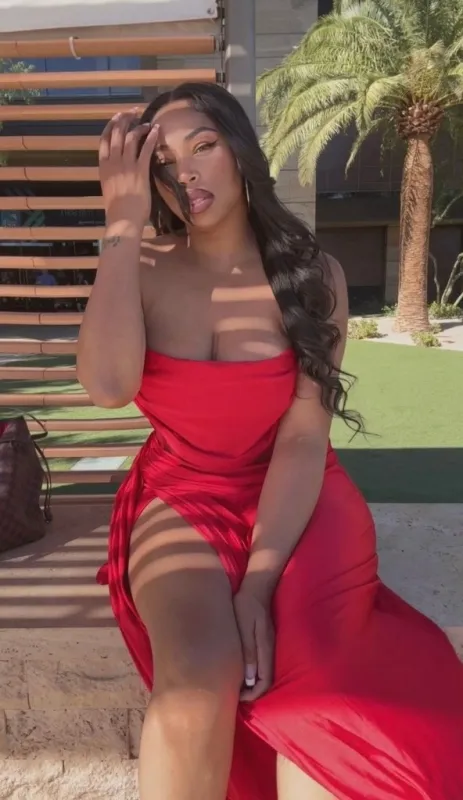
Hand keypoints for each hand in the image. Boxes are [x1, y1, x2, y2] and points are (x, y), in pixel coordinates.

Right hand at [99, 108, 158, 228]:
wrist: (123, 219)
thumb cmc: (118, 208)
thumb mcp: (109, 186)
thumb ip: (112, 173)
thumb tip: (119, 166)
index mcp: (103, 166)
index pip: (104, 138)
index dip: (111, 124)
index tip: (118, 117)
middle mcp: (112, 162)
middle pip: (116, 133)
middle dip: (125, 119)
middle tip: (133, 112)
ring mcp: (126, 166)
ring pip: (130, 137)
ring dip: (139, 126)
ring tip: (146, 122)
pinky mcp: (139, 171)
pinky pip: (145, 149)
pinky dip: (150, 137)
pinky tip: (155, 130)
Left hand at [233, 586, 274, 701]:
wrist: (256, 587)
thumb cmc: (246, 605)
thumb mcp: (244, 627)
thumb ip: (248, 651)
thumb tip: (249, 678)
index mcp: (265, 648)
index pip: (264, 681)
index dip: (253, 694)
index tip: (238, 697)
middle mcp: (269, 649)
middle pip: (266, 680)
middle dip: (252, 692)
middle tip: (234, 695)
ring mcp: (268, 645)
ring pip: (264, 672)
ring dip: (252, 683)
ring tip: (235, 686)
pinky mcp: (264, 641)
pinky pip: (261, 663)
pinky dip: (252, 672)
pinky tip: (240, 670)